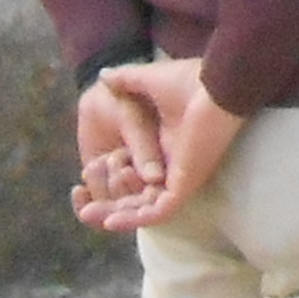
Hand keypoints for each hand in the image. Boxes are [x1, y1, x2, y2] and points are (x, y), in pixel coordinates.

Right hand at [78, 58, 243, 234]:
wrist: (216, 85)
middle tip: (83, 207)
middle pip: (136, 197)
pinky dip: (135, 218)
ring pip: (144, 209)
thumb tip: (104, 76)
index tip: (82, 181)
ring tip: (89, 214)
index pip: (132, 175)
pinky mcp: (186, 183)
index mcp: (165, 147)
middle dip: (108, 205)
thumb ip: (126, 81)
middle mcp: (173, 166)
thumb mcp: (148, 82)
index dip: (106, 181)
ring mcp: (181, 177)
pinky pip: (159, 211)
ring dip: (117, 214)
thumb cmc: (191, 80)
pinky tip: (111, 221)